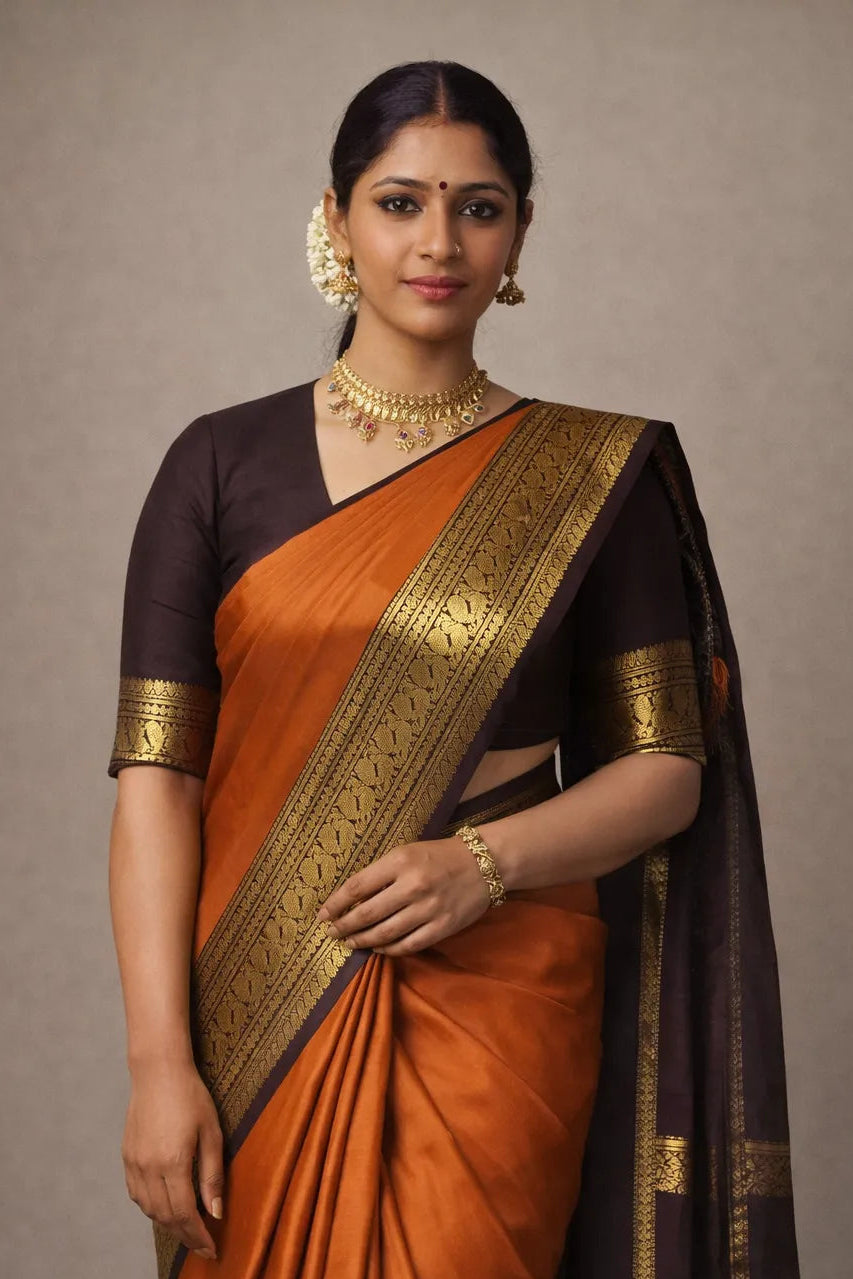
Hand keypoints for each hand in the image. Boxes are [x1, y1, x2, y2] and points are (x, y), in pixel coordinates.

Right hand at [122, 1058, 223, 1260]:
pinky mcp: (127, 1156)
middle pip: (166, 1217)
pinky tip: (164, 1207)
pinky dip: (151, 1208)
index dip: (198, 1236)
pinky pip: (137, 1194)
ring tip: (187, 1229)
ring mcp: (135, 1163)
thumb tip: (215, 1212)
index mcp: (173, 1162)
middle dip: (185, 1236)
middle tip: (202, 1245)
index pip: (185, 1214)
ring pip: (149, 1209)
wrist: (158, 1071)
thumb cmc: (191, 1096)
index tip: (211, 1249)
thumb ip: (212, 1175)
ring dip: (168, 1224)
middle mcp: (150, 1167)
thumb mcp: (212, 1132)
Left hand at [315, 834, 492, 956]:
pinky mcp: (442, 928)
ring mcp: (428, 910)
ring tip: (350, 942)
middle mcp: (412, 886)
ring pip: (384, 934)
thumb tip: (350, 900)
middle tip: (331, 932)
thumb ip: (380, 874)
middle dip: (343, 926)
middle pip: (366, 914)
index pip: (357, 887)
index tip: (323, 914)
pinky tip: (378, 948)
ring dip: (362, 941)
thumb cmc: (439, 856)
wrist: (484, 864)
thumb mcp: (406, 853)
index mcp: (400, 862)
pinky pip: (407, 945)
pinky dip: (388, 950)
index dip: (335, 904)